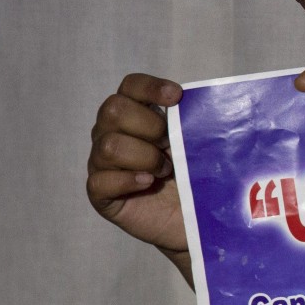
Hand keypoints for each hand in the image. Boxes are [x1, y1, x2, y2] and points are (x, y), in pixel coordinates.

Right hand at [87, 74, 190, 274]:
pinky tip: (147, 183)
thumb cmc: (195, 175)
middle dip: (149, 126)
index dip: (150, 87)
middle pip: (113, 110)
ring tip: (165, 171)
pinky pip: (100, 180)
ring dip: (144, 156)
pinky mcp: (100, 194)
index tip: (177, 98)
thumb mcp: (196, 143)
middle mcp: (111, 133)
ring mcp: (102, 163)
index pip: (130, 86)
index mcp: (134, 114)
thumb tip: (204, 101)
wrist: (195, 218)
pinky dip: (128, 180)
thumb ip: (192, 121)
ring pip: (109, 145)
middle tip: (170, 145)